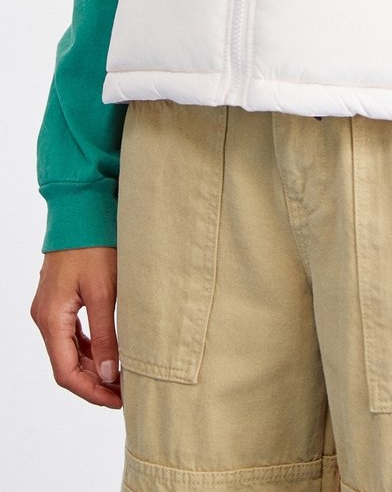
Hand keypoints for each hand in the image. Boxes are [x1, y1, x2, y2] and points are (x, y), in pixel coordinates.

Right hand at [30, 247, 121, 408]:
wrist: (81, 210)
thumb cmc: (93, 246)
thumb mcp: (104, 292)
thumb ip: (107, 336)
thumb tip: (110, 376)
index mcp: (51, 319)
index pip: (66, 372)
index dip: (92, 392)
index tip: (119, 401)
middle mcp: (44, 317)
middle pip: (66, 365)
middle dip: (95, 383)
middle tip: (126, 393)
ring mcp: (50, 309)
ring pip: (69, 351)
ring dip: (93, 367)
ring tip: (122, 377)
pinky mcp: (59, 300)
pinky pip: (72, 335)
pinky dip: (90, 348)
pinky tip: (111, 353)